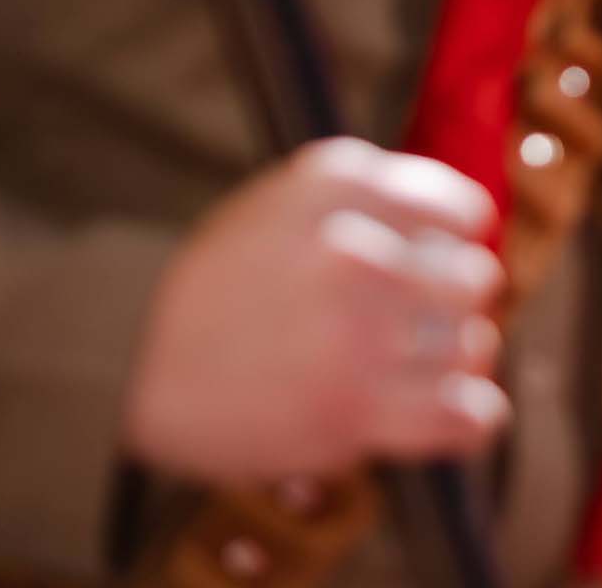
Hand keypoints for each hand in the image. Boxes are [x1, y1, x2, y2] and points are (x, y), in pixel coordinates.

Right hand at [122, 138, 507, 482]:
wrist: (124, 364)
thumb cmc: (220, 283)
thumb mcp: (285, 200)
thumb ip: (377, 200)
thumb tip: (476, 228)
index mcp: (340, 185)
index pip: (466, 214)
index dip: (457, 245)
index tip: (432, 261)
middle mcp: (354, 251)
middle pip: (478, 279)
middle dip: (458, 301)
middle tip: (423, 319)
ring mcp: (354, 334)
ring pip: (473, 347)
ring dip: (452, 359)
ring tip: (412, 365)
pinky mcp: (350, 413)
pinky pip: (467, 415)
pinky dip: (471, 416)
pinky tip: (452, 410)